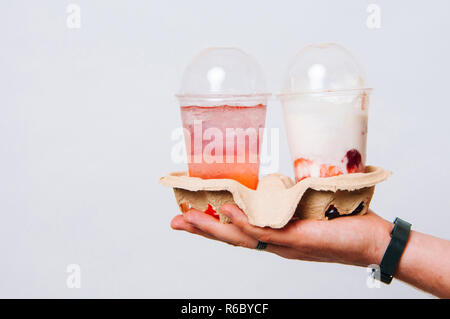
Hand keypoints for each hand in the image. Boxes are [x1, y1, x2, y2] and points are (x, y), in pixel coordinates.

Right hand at [171, 204, 392, 267]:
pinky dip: (244, 223)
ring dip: (213, 228)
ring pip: (241, 237)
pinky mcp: (298, 239)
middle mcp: (274, 242)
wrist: (373, 239)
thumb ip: (286, 199)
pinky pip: (266, 233)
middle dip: (200, 229)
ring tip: (188, 218)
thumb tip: (271, 181)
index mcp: (274, 234)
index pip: (236, 230)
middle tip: (174, 220)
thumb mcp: (307, 207)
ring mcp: (284, 242)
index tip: (186, 214)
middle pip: (230, 237)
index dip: (210, 224)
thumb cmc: (343, 221)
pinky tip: (227, 213)